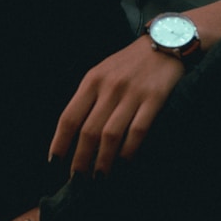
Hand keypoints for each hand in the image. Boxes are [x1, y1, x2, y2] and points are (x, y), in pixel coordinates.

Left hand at [49, 36, 185, 175]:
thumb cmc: (131, 62)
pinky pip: (138, 130)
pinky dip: (129, 151)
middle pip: (88, 131)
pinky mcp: (154, 98)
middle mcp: (109, 87)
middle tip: (77, 180)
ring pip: (111, 135)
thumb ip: (90, 97)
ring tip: (99, 178)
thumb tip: (74, 132)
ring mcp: (132, 93)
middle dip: (80, 159)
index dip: (60, 142)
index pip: (69, 117)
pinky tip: (125, 164)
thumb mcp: (103, 72)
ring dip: (103, 161)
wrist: (166, 41)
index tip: (54, 162)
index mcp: (92, 81)